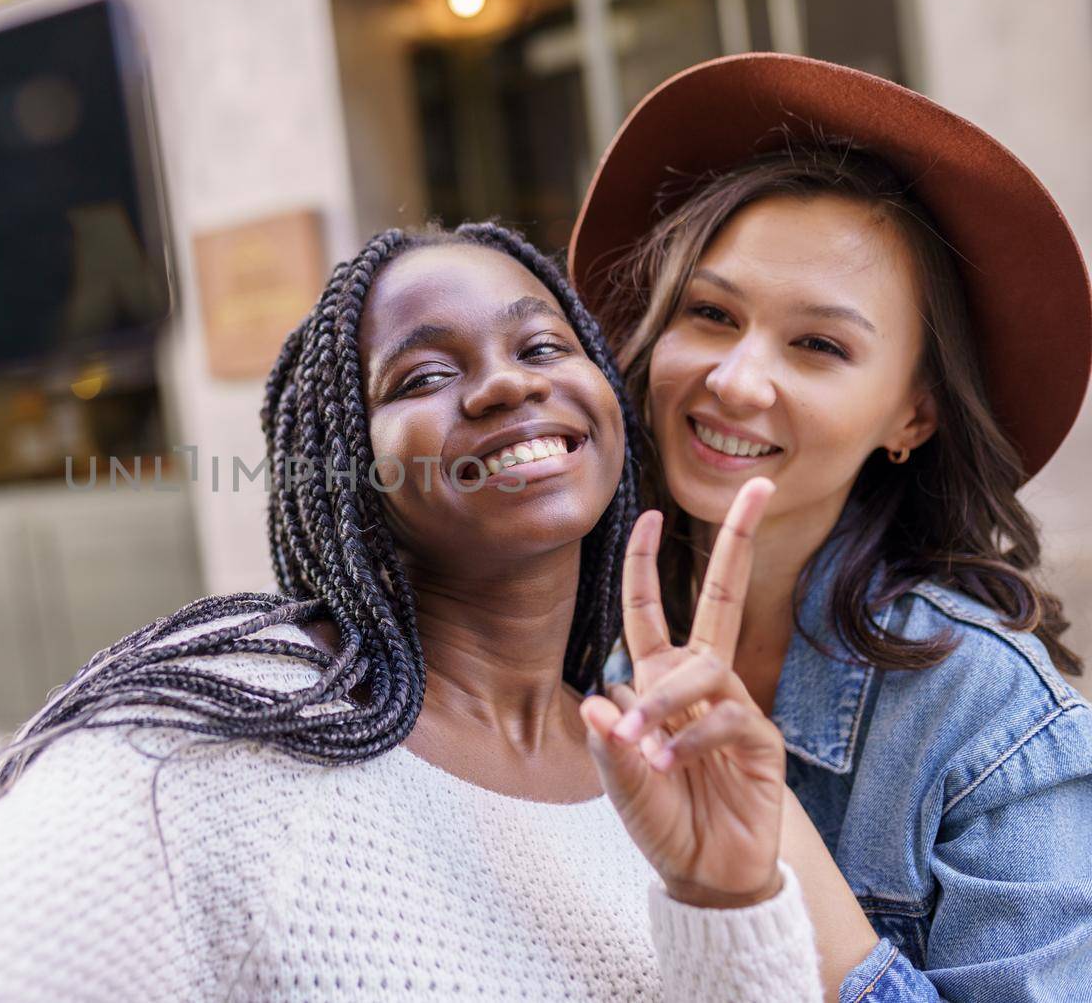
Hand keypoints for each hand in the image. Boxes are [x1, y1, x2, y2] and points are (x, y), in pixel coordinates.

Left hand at [580, 478, 785, 907]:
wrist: (703, 872)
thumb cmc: (660, 819)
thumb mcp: (619, 780)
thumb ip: (608, 744)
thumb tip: (598, 701)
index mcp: (658, 681)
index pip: (651, 611)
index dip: (646, 565)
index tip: (649, 515)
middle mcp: (698, 683)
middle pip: (723, 598)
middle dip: (739, 540)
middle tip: (761, 485)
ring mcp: (733, 706)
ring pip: (702, 668)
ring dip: (664, 702)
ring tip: (641, 745)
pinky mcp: (759, 739)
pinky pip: (725, 715)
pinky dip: (690, 737)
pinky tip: (670, 763)